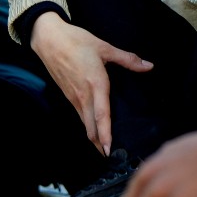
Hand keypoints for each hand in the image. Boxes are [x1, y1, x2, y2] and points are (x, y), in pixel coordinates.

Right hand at [29, 11, 152, 155]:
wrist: (49, 39)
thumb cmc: (76, 41)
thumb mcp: (104, 47)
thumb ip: (127, 59)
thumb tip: (148, 65)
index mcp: (95, 84)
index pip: (102, 115)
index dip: (105, 134)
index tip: (109, 150)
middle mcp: (83, 95)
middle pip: (91, 127)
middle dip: (100, 144)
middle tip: (112, 157)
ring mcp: (73, 97)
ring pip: (85, 123)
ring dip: (93, 137)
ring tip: (104, 148)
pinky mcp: (68, 95)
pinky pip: (79, 115)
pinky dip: (87, 126)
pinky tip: (94, 128)